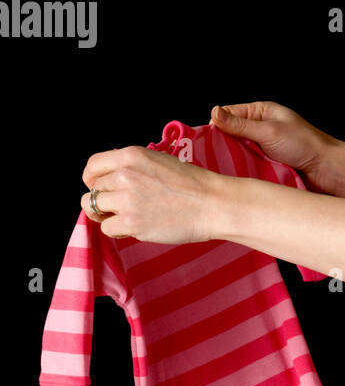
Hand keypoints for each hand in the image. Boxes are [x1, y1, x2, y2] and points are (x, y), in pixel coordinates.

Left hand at [81, 146, 221, 244]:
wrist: (212, 204)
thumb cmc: (192, 184)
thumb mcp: (158, 160)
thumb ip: (132, 166)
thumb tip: (111, 178)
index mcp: (131, 155)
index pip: (93, 165)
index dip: (91, 178)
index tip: (97, 186)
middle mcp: (124, 174)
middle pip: (93, 189)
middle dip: (104, 199)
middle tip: (121, 206)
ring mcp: (126, 199)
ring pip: (94, 208)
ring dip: (107, 214)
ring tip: (126, 217)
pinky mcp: (131, 222)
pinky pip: (106, 228)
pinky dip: (117, 230)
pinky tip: (134, 227)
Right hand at [210, 100, 344, 193]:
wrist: (325, 170)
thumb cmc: (303, 145)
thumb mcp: (269, 131)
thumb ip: (241, 125)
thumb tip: (214, 113)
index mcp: (261, 112)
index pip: (228, 114)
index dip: (216, 126)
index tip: (204, 140)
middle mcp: (259, 128)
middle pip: (229, 135)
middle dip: (221, 145)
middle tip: (208, 159)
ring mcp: (261, 147)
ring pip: (235, 152)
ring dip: (230, 160)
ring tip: (220, 170)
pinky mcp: (264, 164)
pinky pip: (245, 166)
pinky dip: (240, 170)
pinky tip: (233, 178)